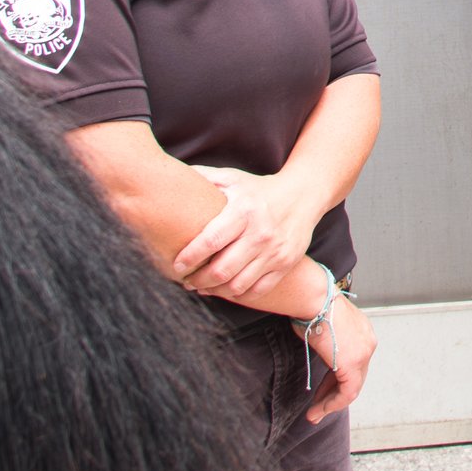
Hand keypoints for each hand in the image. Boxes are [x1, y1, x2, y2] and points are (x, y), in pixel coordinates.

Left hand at [173, 165, 319, 298]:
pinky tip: (226, 288)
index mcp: (244, 211)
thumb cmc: (259, 189)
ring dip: (215, 290)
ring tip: (202, 287)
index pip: (211, 241)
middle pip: (222, 270)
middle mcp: (261, 233)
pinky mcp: (286, 263)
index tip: (176, 265)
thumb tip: (167, 176)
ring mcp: (275, 251)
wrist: (304, 195)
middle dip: (197, 280)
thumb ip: (203, 178)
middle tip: (186, 280)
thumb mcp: (233, 178)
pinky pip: (257, 290)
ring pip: (238, 285)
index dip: (190, 258)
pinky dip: (238, 294)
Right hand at [302, 295, 375, 423]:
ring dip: (331, 404)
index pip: (354, 362)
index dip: (336, 378)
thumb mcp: (322, 325)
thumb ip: (326, 341)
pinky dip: (332, 404)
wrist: (314, 299)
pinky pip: (347, 393)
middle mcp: (368, 342)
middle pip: (354, 375)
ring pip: (351, 387)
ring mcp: (364, 353)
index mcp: (362, 331)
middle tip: (317, 406)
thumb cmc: (311, 306)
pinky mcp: (353, 364)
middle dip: (333, 393)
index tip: (321, 390)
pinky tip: (317, 410)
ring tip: (314, 415)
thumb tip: (318, 349)